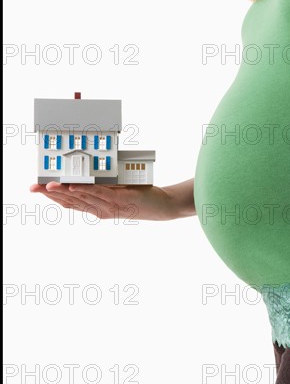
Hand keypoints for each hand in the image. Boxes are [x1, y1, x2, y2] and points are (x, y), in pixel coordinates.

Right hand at [30, 182, 181, 220]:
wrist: (163, 206)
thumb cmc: (140, 197)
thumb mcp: (117, 191)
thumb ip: (103, 186)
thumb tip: (88, 172)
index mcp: (98, 209)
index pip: (70, 203)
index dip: (52, 197)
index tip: (37, 189)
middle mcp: (102, 210)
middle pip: (71, 202)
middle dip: (51, 194)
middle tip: (33, 188)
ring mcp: (111, 206)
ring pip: (83, 198)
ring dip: (64, 191)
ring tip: (49, 185)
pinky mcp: (122, 199)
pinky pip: (101, 193)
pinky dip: (87, 190)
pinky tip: (75, 185)